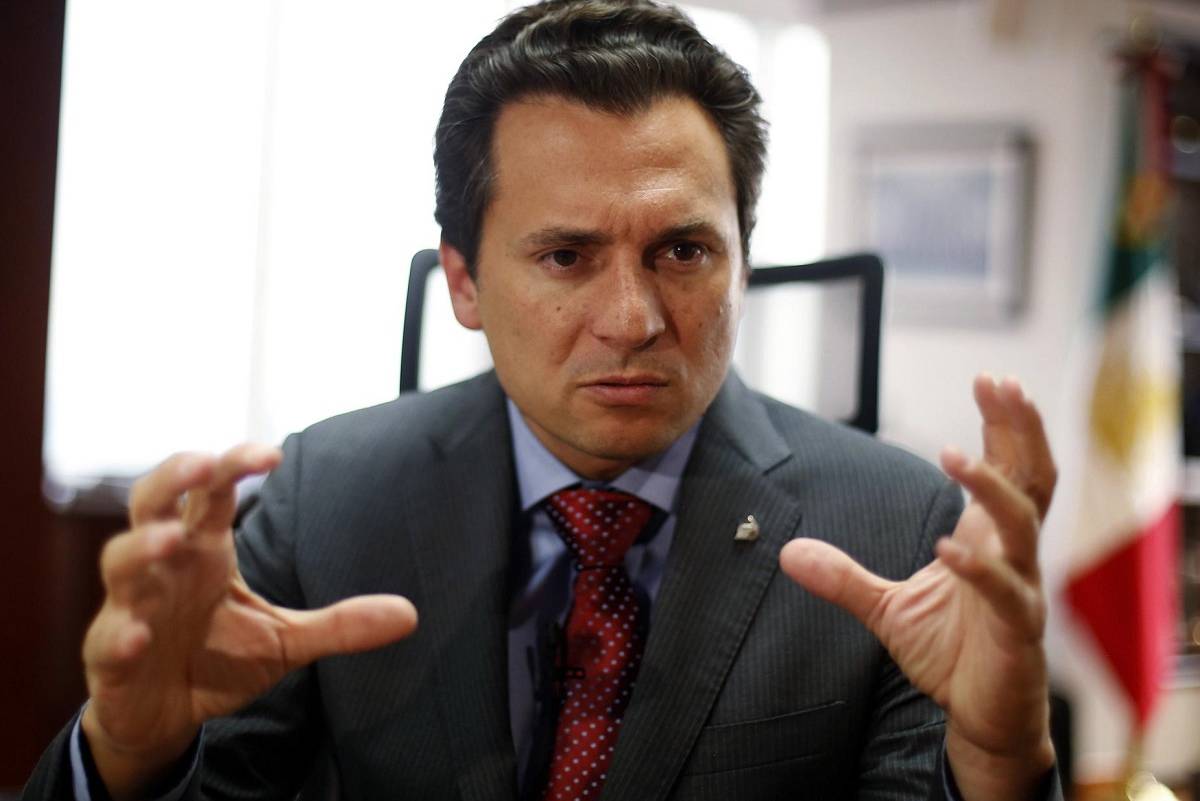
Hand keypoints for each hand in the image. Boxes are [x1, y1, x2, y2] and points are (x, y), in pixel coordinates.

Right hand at [80, 445, 417, 799]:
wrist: (165, 717)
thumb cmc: (218, 658)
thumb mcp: (287, 639)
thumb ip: (341, 623)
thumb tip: (411, 614)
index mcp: (204, 549)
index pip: (212, 492)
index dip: (233, 464)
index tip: (273, 453)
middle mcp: (164, 567)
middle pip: (151, 502)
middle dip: (171, 478)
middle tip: (201, 463)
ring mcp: (131, 607)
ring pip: (120, 561)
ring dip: (142, 548)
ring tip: (171, 542)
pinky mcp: (110, 657)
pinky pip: (108, 640)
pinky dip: (121, 634)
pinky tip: (138, 635)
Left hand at [780, 376, 1055, 800]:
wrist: (981, 715)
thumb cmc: (950, 653)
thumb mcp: (886, 608)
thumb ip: (843, 576)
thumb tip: (788, 552)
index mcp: (990, 536)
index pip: (1010, 466)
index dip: (1004, 424)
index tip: (990, 379)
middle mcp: (1013, 553)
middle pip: (1032, 476)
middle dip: (1018, 428)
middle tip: (1000, 382)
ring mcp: (1020, 588)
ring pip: (1022, 524)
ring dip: (990, 486)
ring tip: (953, 454)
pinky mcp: (1016, 629)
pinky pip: (1004, 591)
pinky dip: (977, 566)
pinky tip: (947, 547)